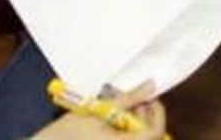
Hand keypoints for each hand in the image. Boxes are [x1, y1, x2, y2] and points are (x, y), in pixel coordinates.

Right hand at [34, 84, 166, 138]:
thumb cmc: (64, 135)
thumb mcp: (98, 110)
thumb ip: (127, 98)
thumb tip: (149, 87)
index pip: (155, 132)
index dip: (157, 113)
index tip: (148, 98)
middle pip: (148, 138)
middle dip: (143, 117)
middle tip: (132, 101)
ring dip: (133, 126)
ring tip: (117, 111)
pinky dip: (123, 134)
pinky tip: (110, 124)